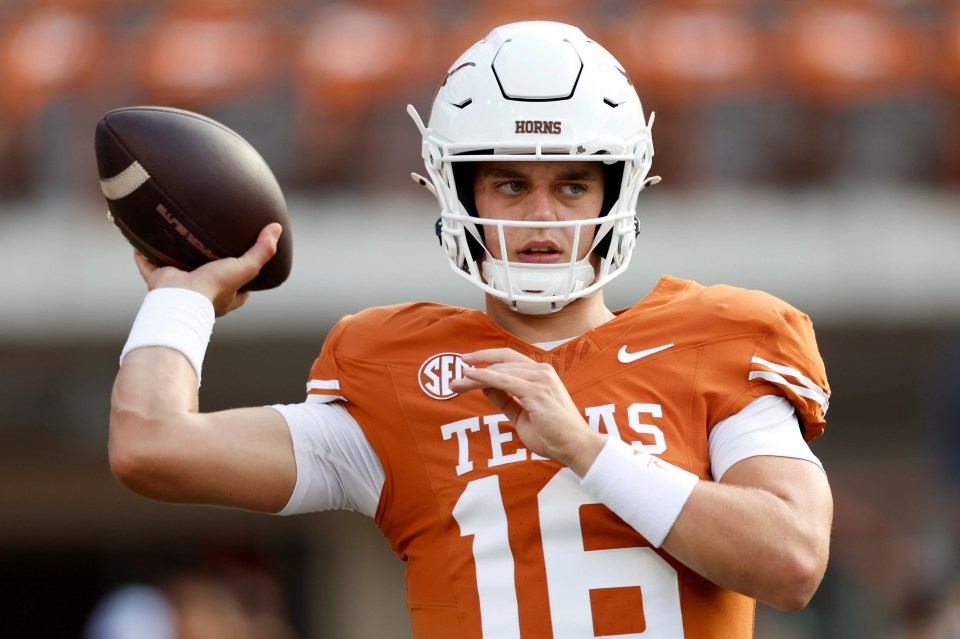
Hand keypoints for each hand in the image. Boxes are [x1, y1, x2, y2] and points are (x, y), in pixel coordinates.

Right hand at [135, 223, 281, 316]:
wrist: (180, 299)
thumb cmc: (214, 288)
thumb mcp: (244, 268)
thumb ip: (262, 251)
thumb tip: (276, 229)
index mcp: (224, 295)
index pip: (240, 290)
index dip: (245, 279)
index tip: (246, 265)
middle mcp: (202, 292)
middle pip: (207, 277)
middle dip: (208, 266)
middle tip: (209, 247)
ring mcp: (180, 286)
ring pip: (178, 270)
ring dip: (176, 258)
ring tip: (177, 239)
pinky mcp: (160, 281)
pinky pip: (148, 266)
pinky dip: (143, 257)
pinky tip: (140, 242)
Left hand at [450, 348, 604, 474]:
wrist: (575, 447)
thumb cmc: (552, 434)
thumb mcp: (521, 414)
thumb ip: (505, 399)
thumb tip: (484, 387)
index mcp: (541, 374)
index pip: (509, 360)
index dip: (486, 359)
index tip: (467, 363)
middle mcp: (541, 371)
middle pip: (501, 362)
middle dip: (476, 366)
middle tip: (454, 375)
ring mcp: (540, 379)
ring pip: (499, 371)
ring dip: (474, 376)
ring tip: (456, 384)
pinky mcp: (535, 391)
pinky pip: (503, 380)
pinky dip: (483, 377)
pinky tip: (469, 378)